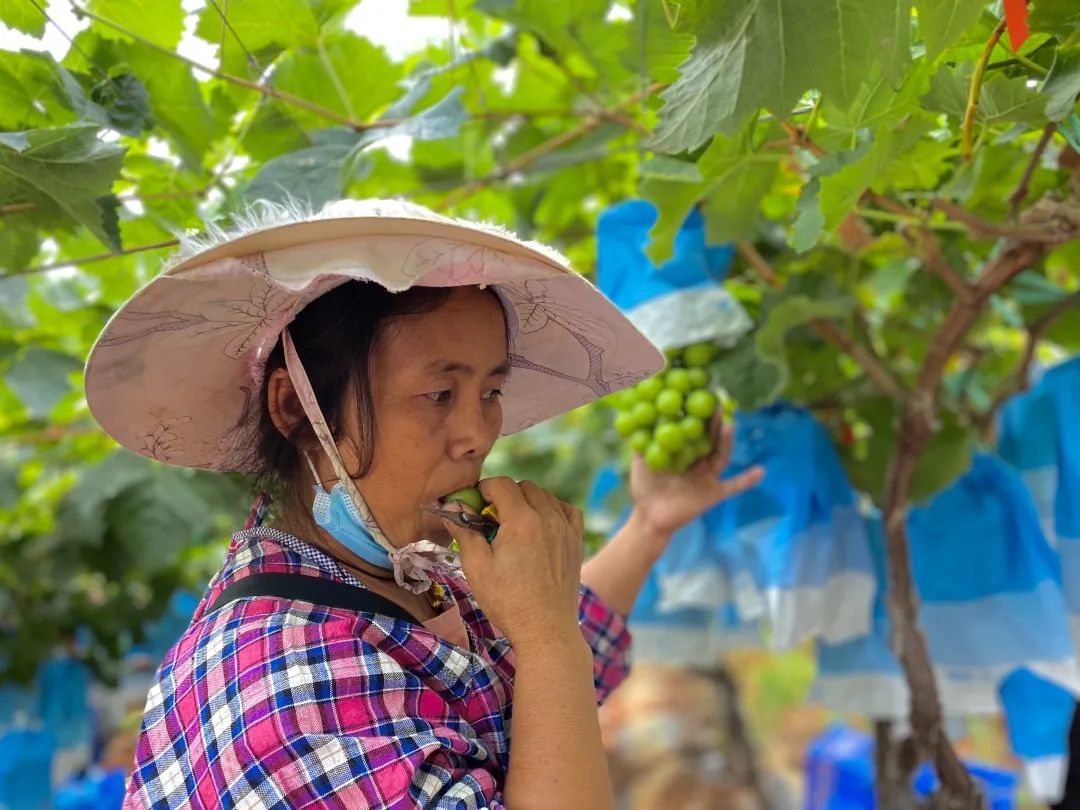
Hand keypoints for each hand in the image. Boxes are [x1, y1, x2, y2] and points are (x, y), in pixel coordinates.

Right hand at [444, 478, 584, 649]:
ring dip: (528, 501)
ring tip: (515, 524)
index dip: (484, 489)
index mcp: (522, 521)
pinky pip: (567, 510)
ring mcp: (566, 529)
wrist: (546, 629)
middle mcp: (548, 518)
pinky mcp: (576, 542)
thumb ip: (465, 531)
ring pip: (546, 496)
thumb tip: (452, 507)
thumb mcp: (477, 567)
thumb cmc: (508, 601)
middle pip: (525, 487)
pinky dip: (553, 509)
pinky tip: (542, 525)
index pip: (502, 484)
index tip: (476, 504)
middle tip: (492, 517)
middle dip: (505, 495)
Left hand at [629, 412, 763, 542]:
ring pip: (720, 456)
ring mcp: (708, 476)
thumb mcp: (640, 461)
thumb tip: (638, 419)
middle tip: (718, 405)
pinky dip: (747, 480)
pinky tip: (761, 471)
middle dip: (714, 423)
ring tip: (729, 425)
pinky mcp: (713, 493)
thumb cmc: (645, 488)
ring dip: (726, 441)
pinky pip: (733, 487)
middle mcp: (698, 461)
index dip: (697, 416)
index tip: (699, 399)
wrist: (649, 517)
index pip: (693, 431)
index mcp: (683, 451)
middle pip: (710, 440)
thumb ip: (641, 443)